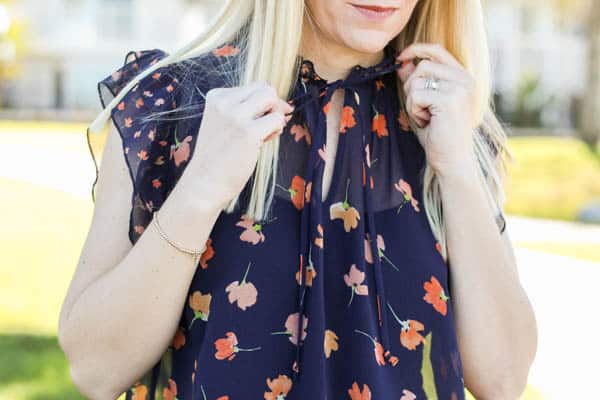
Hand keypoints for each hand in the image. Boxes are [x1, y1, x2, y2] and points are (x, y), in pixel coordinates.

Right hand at [183, 80, 292, 207]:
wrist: (204, 183)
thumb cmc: (219, 156)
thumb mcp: (225, 123)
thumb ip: (248, 110)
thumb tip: (286, 105)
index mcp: (216, 97)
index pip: (253, 87)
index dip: (262, 104)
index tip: (255, 122)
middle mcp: (224, 102)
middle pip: (265, 89)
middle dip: (273, 106)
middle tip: (267, 127)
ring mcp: (236, 116)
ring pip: (272, 98)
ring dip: (275, 116)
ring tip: (265, 135)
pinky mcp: (248, 132)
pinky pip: (277, 120)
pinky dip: (276, 130)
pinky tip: (263, 143)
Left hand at [396, 43, 477, 175]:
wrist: (452, 159)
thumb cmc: (438, 133)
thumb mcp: (424, 103)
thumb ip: (416, 81)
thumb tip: (402, 62)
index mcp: (463, 76)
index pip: (437, 50)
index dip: (416, 49)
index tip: (400, 58)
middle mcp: (465, 79)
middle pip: (422, 66)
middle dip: (411, 88)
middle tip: (421, 109)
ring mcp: (459, 88)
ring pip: (417, 81)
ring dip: (413, 102)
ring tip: (426, 117)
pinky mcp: (450, 99)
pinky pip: (416, 96)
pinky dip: (415, 111)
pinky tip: (427, 122)